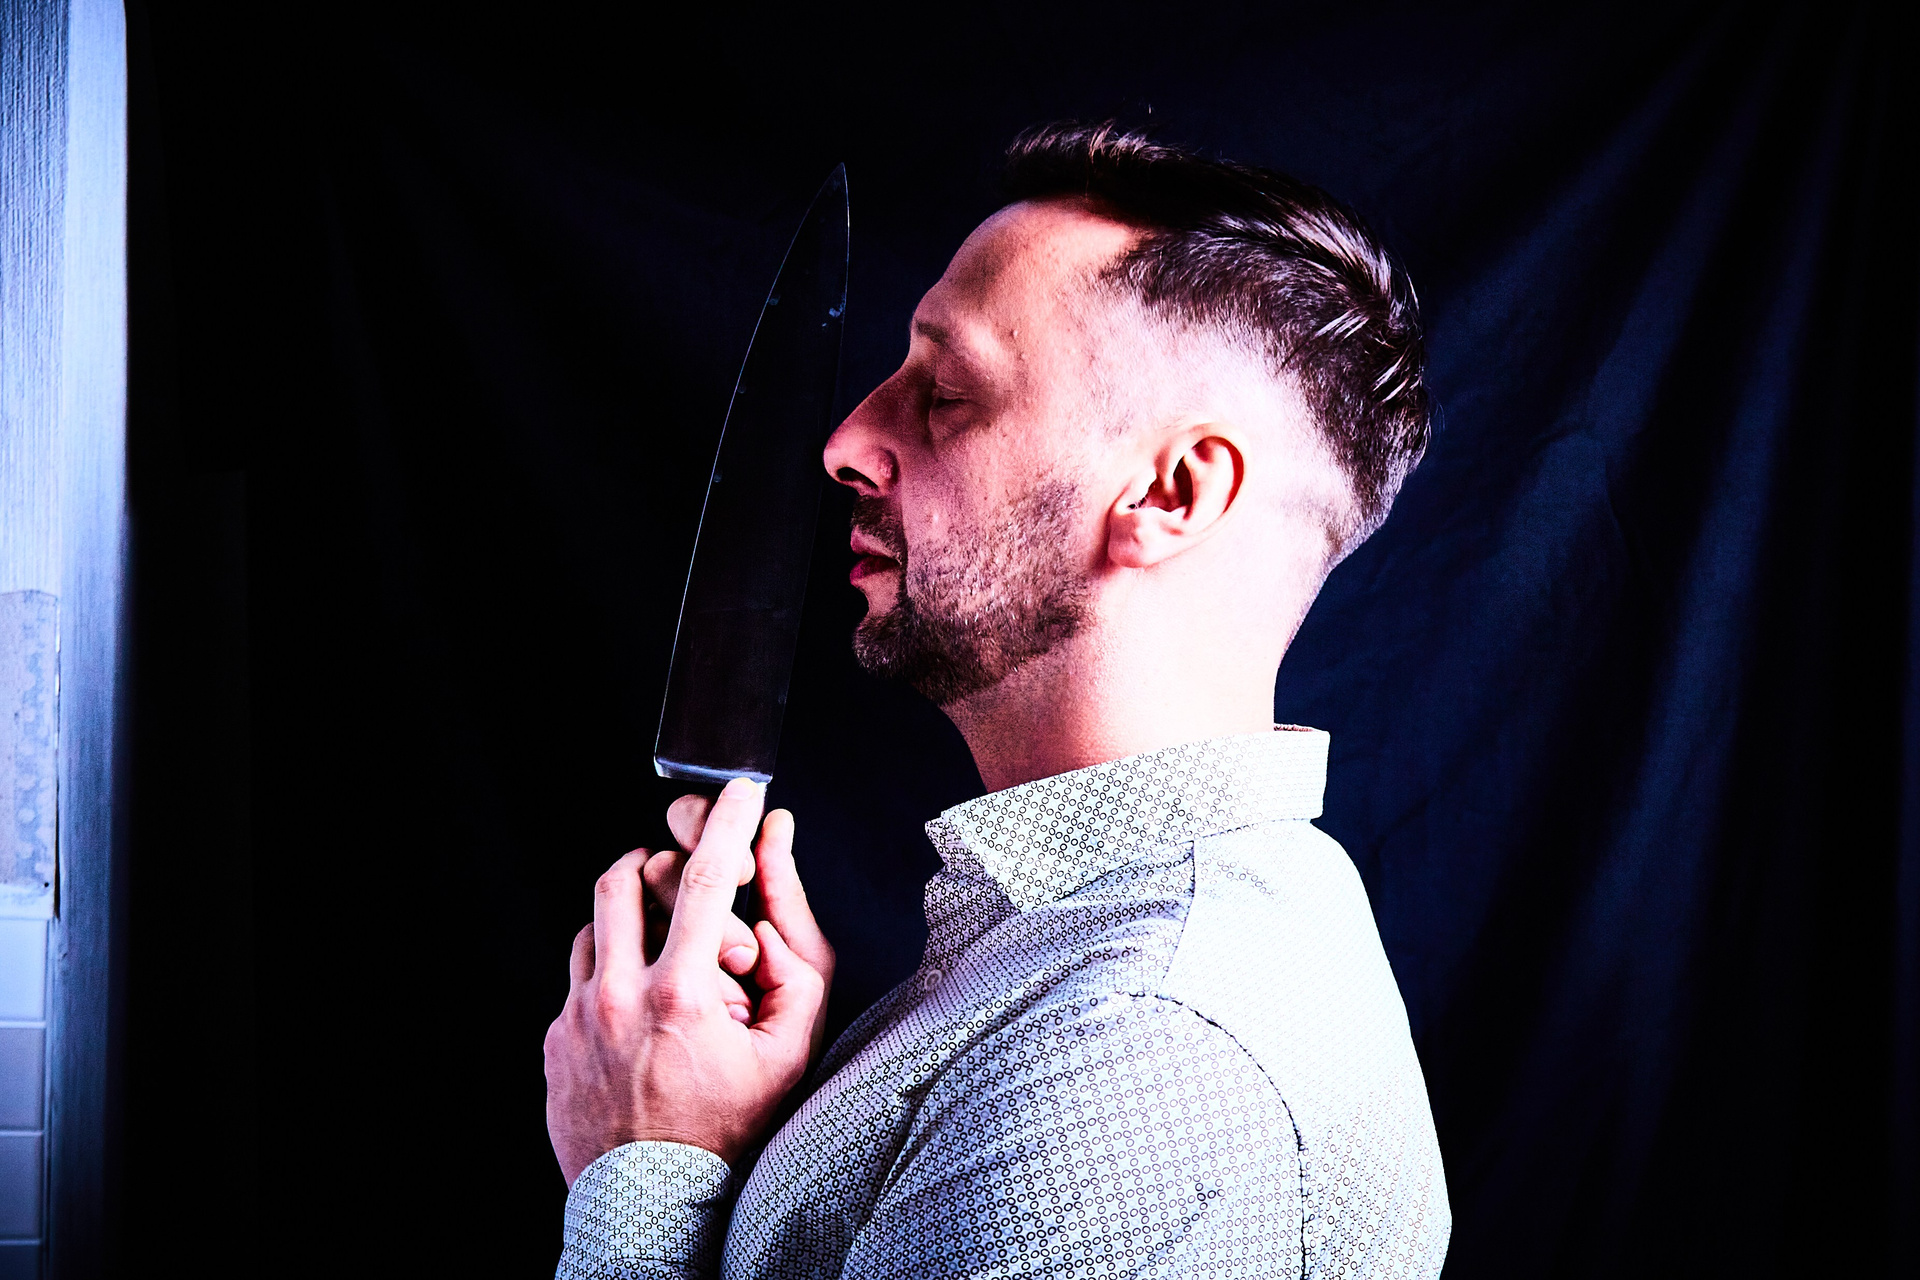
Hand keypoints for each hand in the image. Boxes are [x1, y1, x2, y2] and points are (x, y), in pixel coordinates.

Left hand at [544, 779, 836, 1184]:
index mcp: (681, 995)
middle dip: (653, 860)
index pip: (706, 880)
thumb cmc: (728, 1133)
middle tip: (675, 871)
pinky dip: (606, 973)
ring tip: (657, 944)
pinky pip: (575, 980)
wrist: (651, 1202)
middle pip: (622, 882)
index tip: (740, 791)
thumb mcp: (786, 1059)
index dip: (728, 823)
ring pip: (590, 926)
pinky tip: (636, 1006)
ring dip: (626, 917)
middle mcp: (619, 997)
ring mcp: (577, 1018)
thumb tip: (769, 925)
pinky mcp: (554, 1041)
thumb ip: (794, 982)